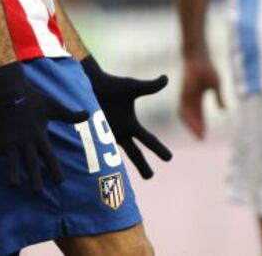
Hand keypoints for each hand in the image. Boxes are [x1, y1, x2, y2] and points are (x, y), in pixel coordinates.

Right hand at [0, 62, 88, 191]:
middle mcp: (25, 140)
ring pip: (11, 162)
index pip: (49, 156)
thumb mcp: (53, 106)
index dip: (55, 169)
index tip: (60, 182)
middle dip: (35, 178)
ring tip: (13, 185)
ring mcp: (10, 140)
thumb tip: (88, 114)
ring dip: (12, 174)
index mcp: (39, 135)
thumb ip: (70, 115)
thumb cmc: (33, 98)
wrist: (10, 87)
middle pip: (31, 163)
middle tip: (38, 193)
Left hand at [81, 55, 171, 178]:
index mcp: (131, 125)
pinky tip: (96, 171)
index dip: (158, 149)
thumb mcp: (133, 87)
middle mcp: (120, 132)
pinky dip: (96, 158)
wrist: (91, 82)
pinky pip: (96, 149)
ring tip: (120, 182)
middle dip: (142, 165)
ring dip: (117, 168)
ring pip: (114, 157)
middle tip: (150, 177)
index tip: (169, 158)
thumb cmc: (112, 85)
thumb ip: (150, 87)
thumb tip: (166, 78)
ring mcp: (106, 134)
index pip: (148, 140)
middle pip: (134, 154)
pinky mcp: (92, 134)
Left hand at [179, 55, 224, 138]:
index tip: (204, 135)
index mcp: (196, 97)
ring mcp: (185, 95)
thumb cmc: (206, 68)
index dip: (201, 124)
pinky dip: (187, 116)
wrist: (197, 56)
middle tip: (201, 139)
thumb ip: (218, 98)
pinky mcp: (183, 92)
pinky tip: (192, 123)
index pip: (198, 115)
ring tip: (198, 133)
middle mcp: (189, 98)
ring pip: (185, 114)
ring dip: (192, 124)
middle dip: (196, 127)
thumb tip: (223, 111)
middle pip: (191, 117)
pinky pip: (183, 107)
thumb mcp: (216, 85)